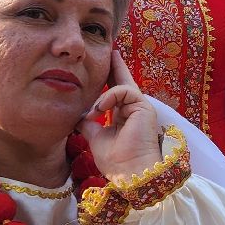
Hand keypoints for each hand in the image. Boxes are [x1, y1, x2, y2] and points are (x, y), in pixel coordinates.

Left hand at [80, 54, 163, 177]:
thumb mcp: (95, 137)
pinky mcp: (144, 107)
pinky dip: (110, 97)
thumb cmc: (116, 160)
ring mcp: (141, 108)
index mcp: (124, 116)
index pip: (116, 93)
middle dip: (117, 67)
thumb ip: (89, 122)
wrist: (129, 172)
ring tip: (94, 112)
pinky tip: (100, 110)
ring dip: (103, 97)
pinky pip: (125, 91)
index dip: (110, 79)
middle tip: (112, 51)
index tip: (104, 66)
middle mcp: (134, 110)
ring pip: (122, 87)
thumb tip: (80, 113)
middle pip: (124, 82)